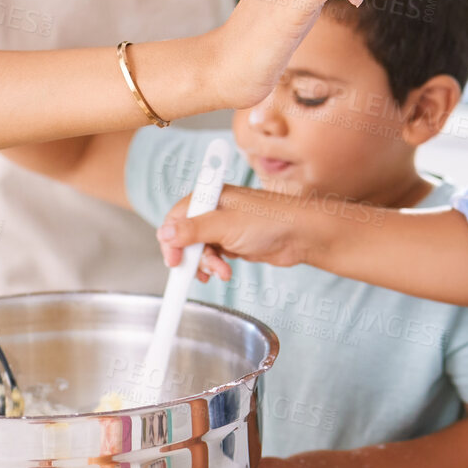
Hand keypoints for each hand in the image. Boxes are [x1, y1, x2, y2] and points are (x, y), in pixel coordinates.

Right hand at [156, 185, 310, 277]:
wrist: (302, 235)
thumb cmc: (271, 220)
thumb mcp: (226, 225)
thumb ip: (193, 229)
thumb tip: (164, 233)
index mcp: (211, 195)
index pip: (176, 216)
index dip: (171, 238)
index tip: (173, 259)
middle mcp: (215, 209)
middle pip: (185, 234)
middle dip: (188, 255)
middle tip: (190, 271)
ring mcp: (225, 226)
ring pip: (199, 249)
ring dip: (205, 263)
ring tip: (219, 271)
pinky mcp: (234, 242)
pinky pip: (214, 256)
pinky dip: (216, 266)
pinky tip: (225, 272)